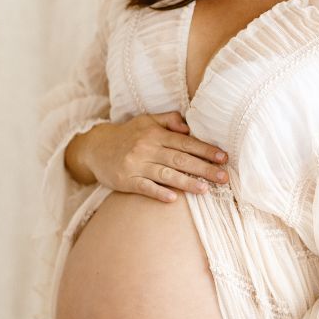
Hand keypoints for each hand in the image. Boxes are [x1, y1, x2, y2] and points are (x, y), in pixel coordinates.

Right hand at [68, 111, 230, 201]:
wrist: (94, 147)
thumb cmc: (128, 135)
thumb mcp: (147, 121)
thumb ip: (169, 120)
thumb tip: (188, 126)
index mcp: (155, 134)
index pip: (185, 143)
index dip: (205, 150)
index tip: (223, 158)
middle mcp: (147, 149)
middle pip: (180, 159)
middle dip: (204, 169)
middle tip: (224, 177)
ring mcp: (135, 165)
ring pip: (165, 174)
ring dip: (187, 183)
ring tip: (205, 189)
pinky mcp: (125, 180)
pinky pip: (144, 187)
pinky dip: (158, 192)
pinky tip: (173, 199)